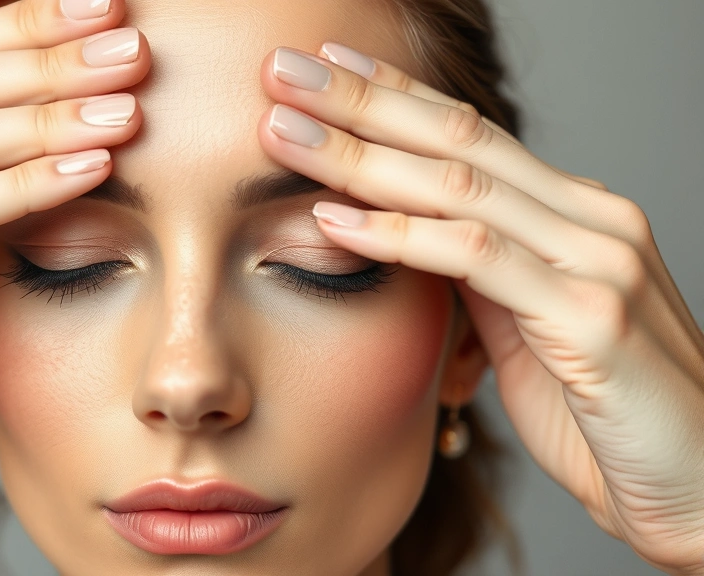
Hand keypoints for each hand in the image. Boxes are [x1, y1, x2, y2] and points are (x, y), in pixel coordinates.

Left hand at [256, 44, 703, 573]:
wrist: (691, 491)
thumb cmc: (602, 416)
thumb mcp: (527, 330)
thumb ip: (481, 275)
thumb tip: (410, 235)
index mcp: (574, 216)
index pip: (470, 135)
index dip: (393, 96)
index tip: (325, 66)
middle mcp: (591, 220)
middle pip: (457, 138)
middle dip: (361, 100)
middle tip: (284, 68)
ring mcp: (596, 261)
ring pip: (458, 185)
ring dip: (359, 155)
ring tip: (283, 130)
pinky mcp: (590, 317)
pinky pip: (474, 258)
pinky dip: (397, 235)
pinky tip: (333, 218)